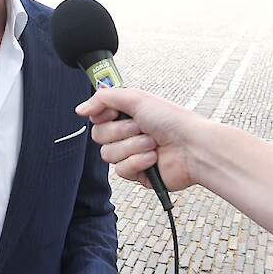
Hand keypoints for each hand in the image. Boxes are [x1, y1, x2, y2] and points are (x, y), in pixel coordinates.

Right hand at [75, 88, 206, 191]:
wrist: (193, 147)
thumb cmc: (171, 120)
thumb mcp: (136, 98)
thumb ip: (104, 98)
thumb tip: (79, 109)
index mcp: (126, 115)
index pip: (96, 118)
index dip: (102, 116)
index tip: (114, 113)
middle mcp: (127, 134)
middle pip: (98, 136)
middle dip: (121, 132)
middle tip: (141, 128)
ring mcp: (131, 155)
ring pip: (108, 155)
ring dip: (132, 147)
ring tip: (152, 144)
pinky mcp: (137, 174)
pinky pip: (121, 171)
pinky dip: (138, 162)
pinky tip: (153, 159)